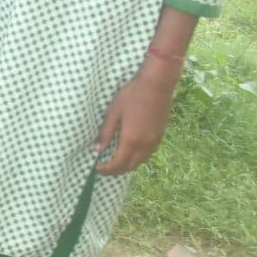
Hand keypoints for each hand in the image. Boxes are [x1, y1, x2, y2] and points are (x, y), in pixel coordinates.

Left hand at [94, 58, 180, 174]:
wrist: (156, 86)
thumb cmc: (131, 96)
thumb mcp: (113, 113)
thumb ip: (106, 133)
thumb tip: (98, 150)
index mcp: (131, 140)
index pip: (119, 164)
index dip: (107, 169)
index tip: (96, 168)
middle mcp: (145, 145)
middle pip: (130, 166)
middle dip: (116, 170)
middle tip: (104, 168)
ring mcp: (155, 141)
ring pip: (140, 161)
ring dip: (127, 165)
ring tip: (114, 162)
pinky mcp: (160, 136)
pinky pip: (147, 154)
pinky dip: (137, 158)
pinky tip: (129, 152)